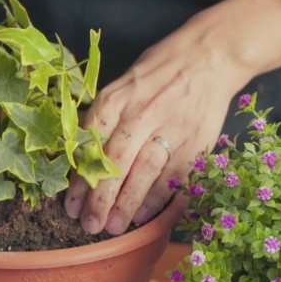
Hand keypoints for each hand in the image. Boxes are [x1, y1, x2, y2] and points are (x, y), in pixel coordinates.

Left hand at [64, 0, 280, 234]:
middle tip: (89, 225)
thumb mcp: (125, 83)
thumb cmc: (160, 70)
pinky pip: (173, 175)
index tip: (70, 204)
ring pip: (144, 172)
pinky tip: (145, 215)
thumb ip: (106, 116)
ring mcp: (170, 127)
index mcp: (117, 98)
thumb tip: (83, 154)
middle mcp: (141, 113)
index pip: (91, 144)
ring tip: (114, 226)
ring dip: (127, 204)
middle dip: (100, 198)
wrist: (210, 55)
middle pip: (116, 162)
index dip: (80, 178)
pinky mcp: (194, 140)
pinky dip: (159, 198)